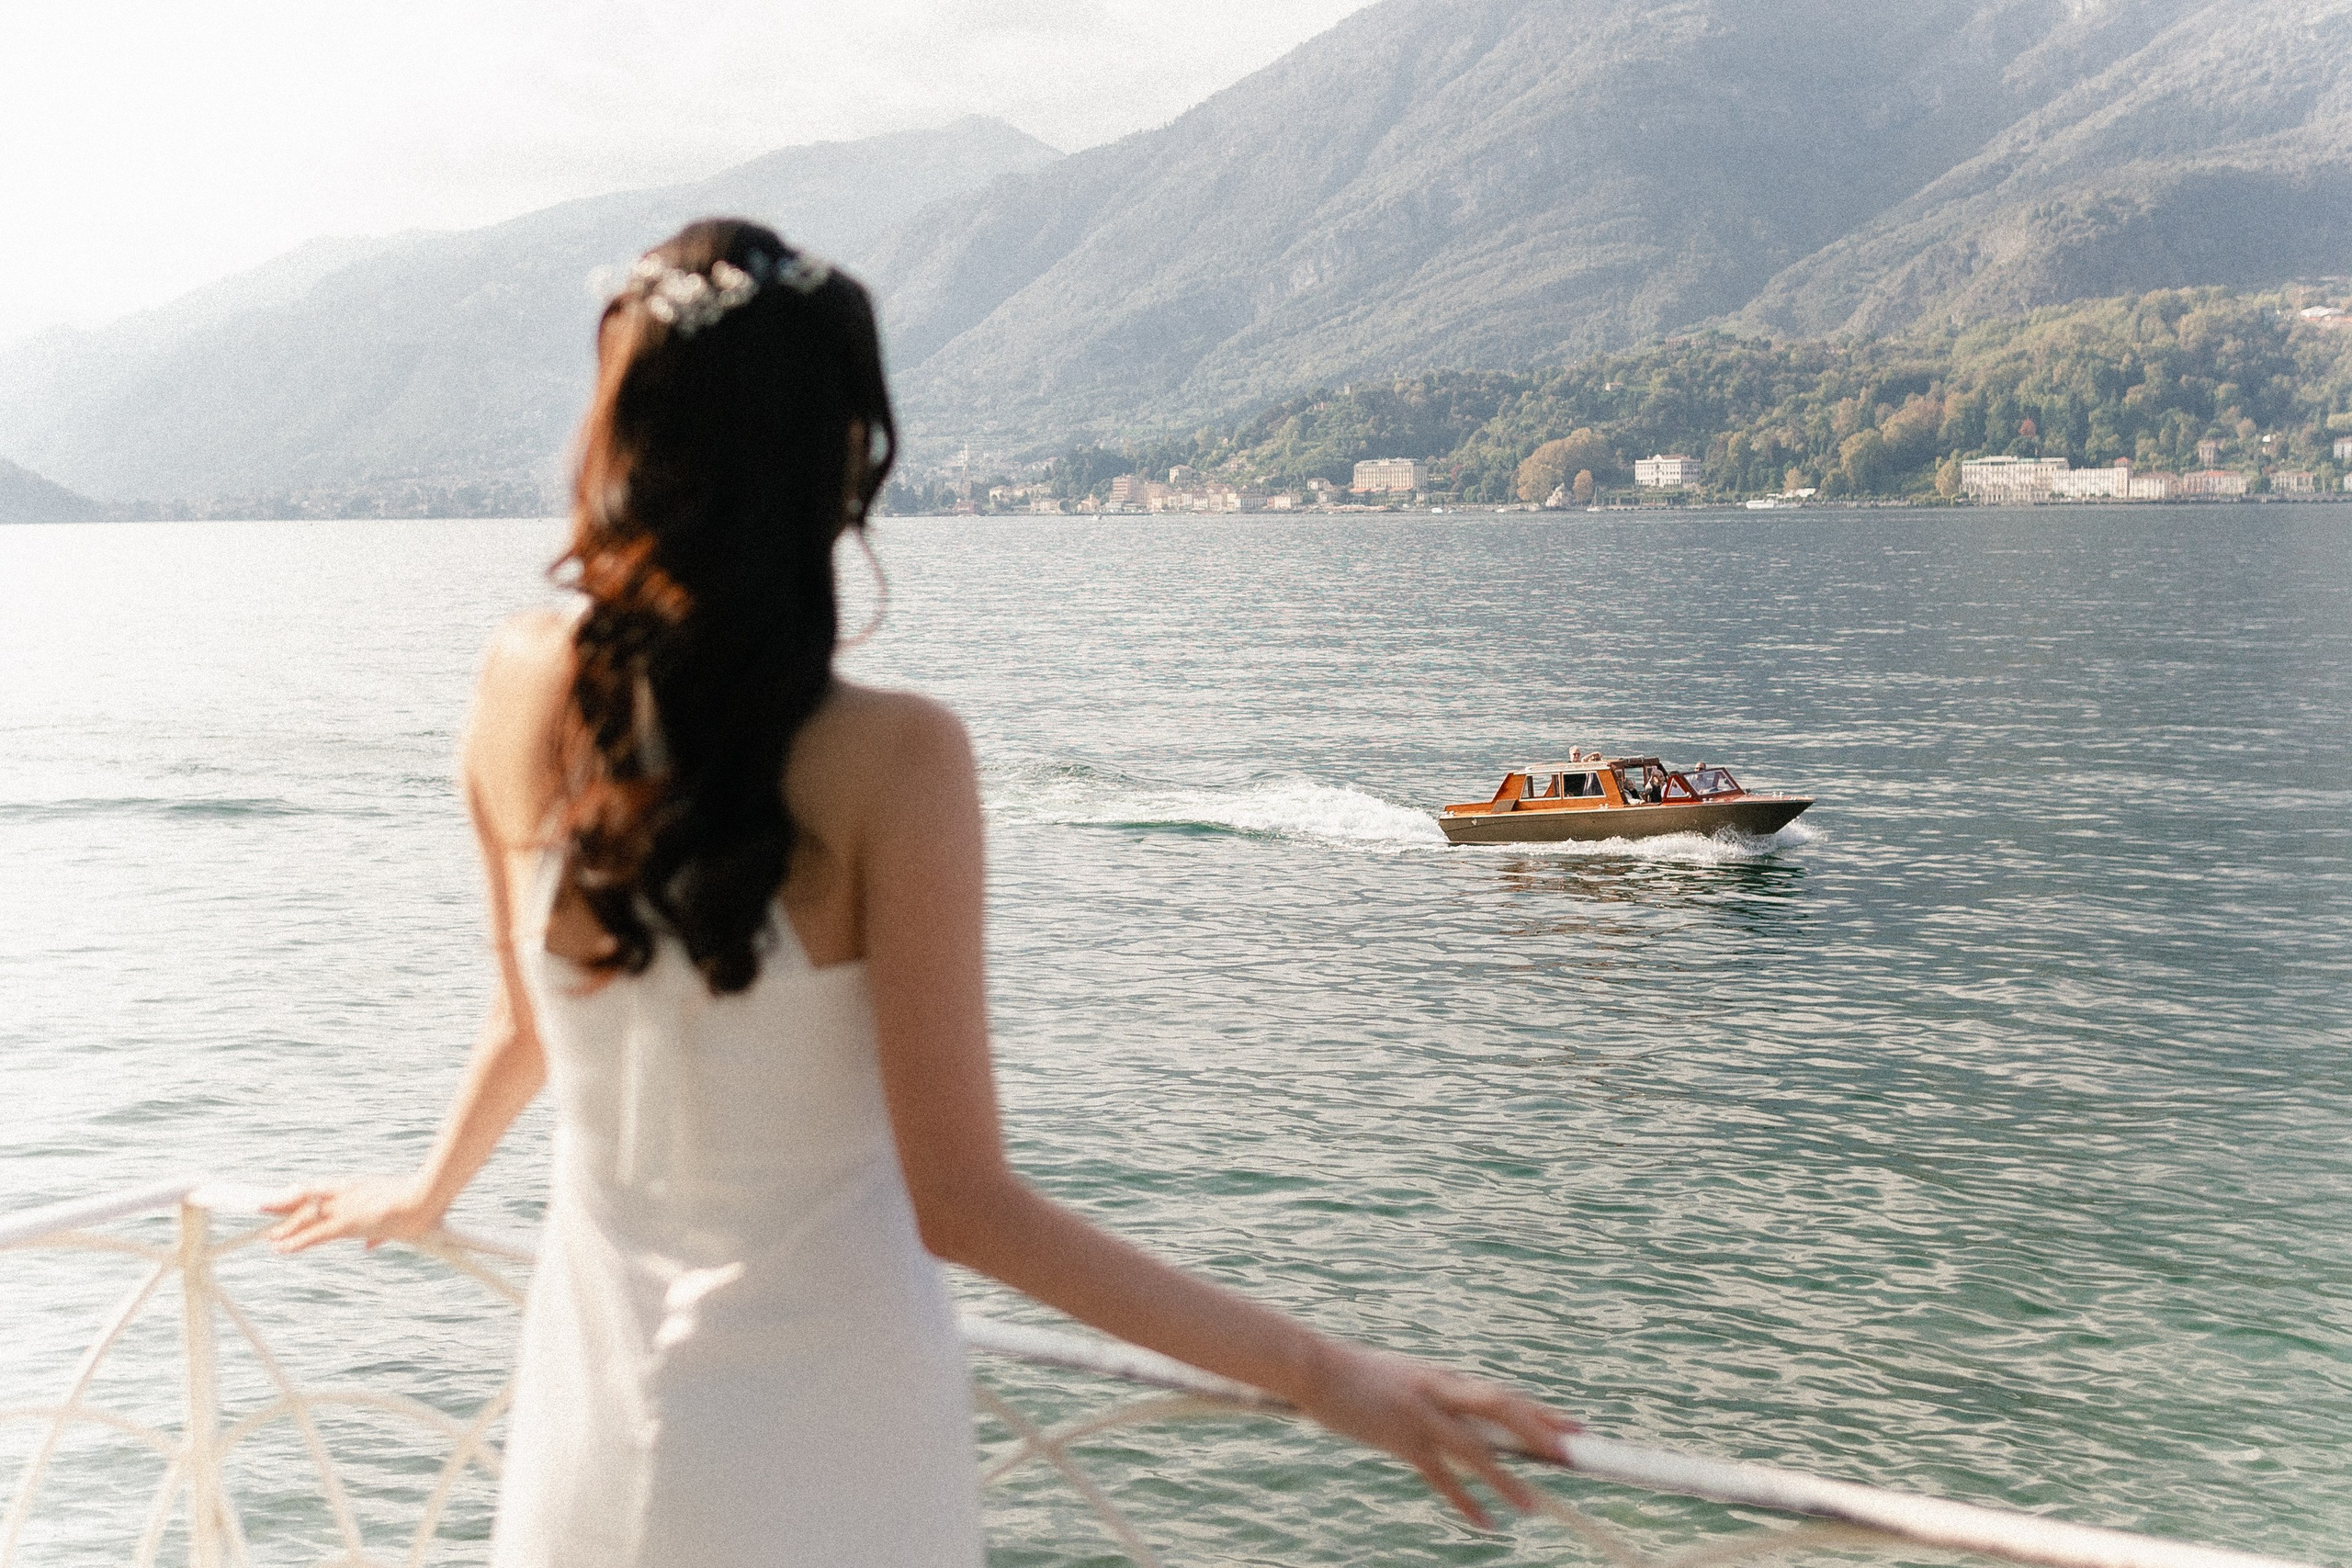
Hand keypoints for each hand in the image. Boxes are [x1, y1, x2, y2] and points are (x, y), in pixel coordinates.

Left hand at [264, 1176, 441, 1252]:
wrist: (427, 1196)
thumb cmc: (422, 1200)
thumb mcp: (400, 1217)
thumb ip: (380, 1233)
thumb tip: (370, 1245)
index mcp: (358, 1188)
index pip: (322, 1189)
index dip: (302, 1194)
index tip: (286, 1196)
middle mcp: (346, 1194)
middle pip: (306, 1197)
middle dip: (284, 1204)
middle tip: (263, 1207)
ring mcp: (345, 1207)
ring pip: (306, 1217)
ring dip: (285, 1227)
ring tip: (267, 1236)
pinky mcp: (347, 1222)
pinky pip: (315, 1235)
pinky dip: (296, 1243)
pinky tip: (282, 1249)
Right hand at [1292, 1344, 1578, 1527]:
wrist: (1314, 1365)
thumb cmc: (1357, 1376)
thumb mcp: (1405, 1382)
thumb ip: (1435, 1399)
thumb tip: (1462, 1423)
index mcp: (1444, 1377)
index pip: (1504, 1394)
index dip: (1543, 1412)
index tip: (1576, 1427)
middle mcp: (1441, 1390)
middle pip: (1503, 1408)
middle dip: (1541, 1431)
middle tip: (1574, 1455)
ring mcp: (1421, 1413)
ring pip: (1476, 1448)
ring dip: (1506, 1479)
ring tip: (1531, 1507)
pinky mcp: (1398, 1436)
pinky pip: (1440, 1475)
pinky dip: (1464, 1500)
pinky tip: (1485, 1522)